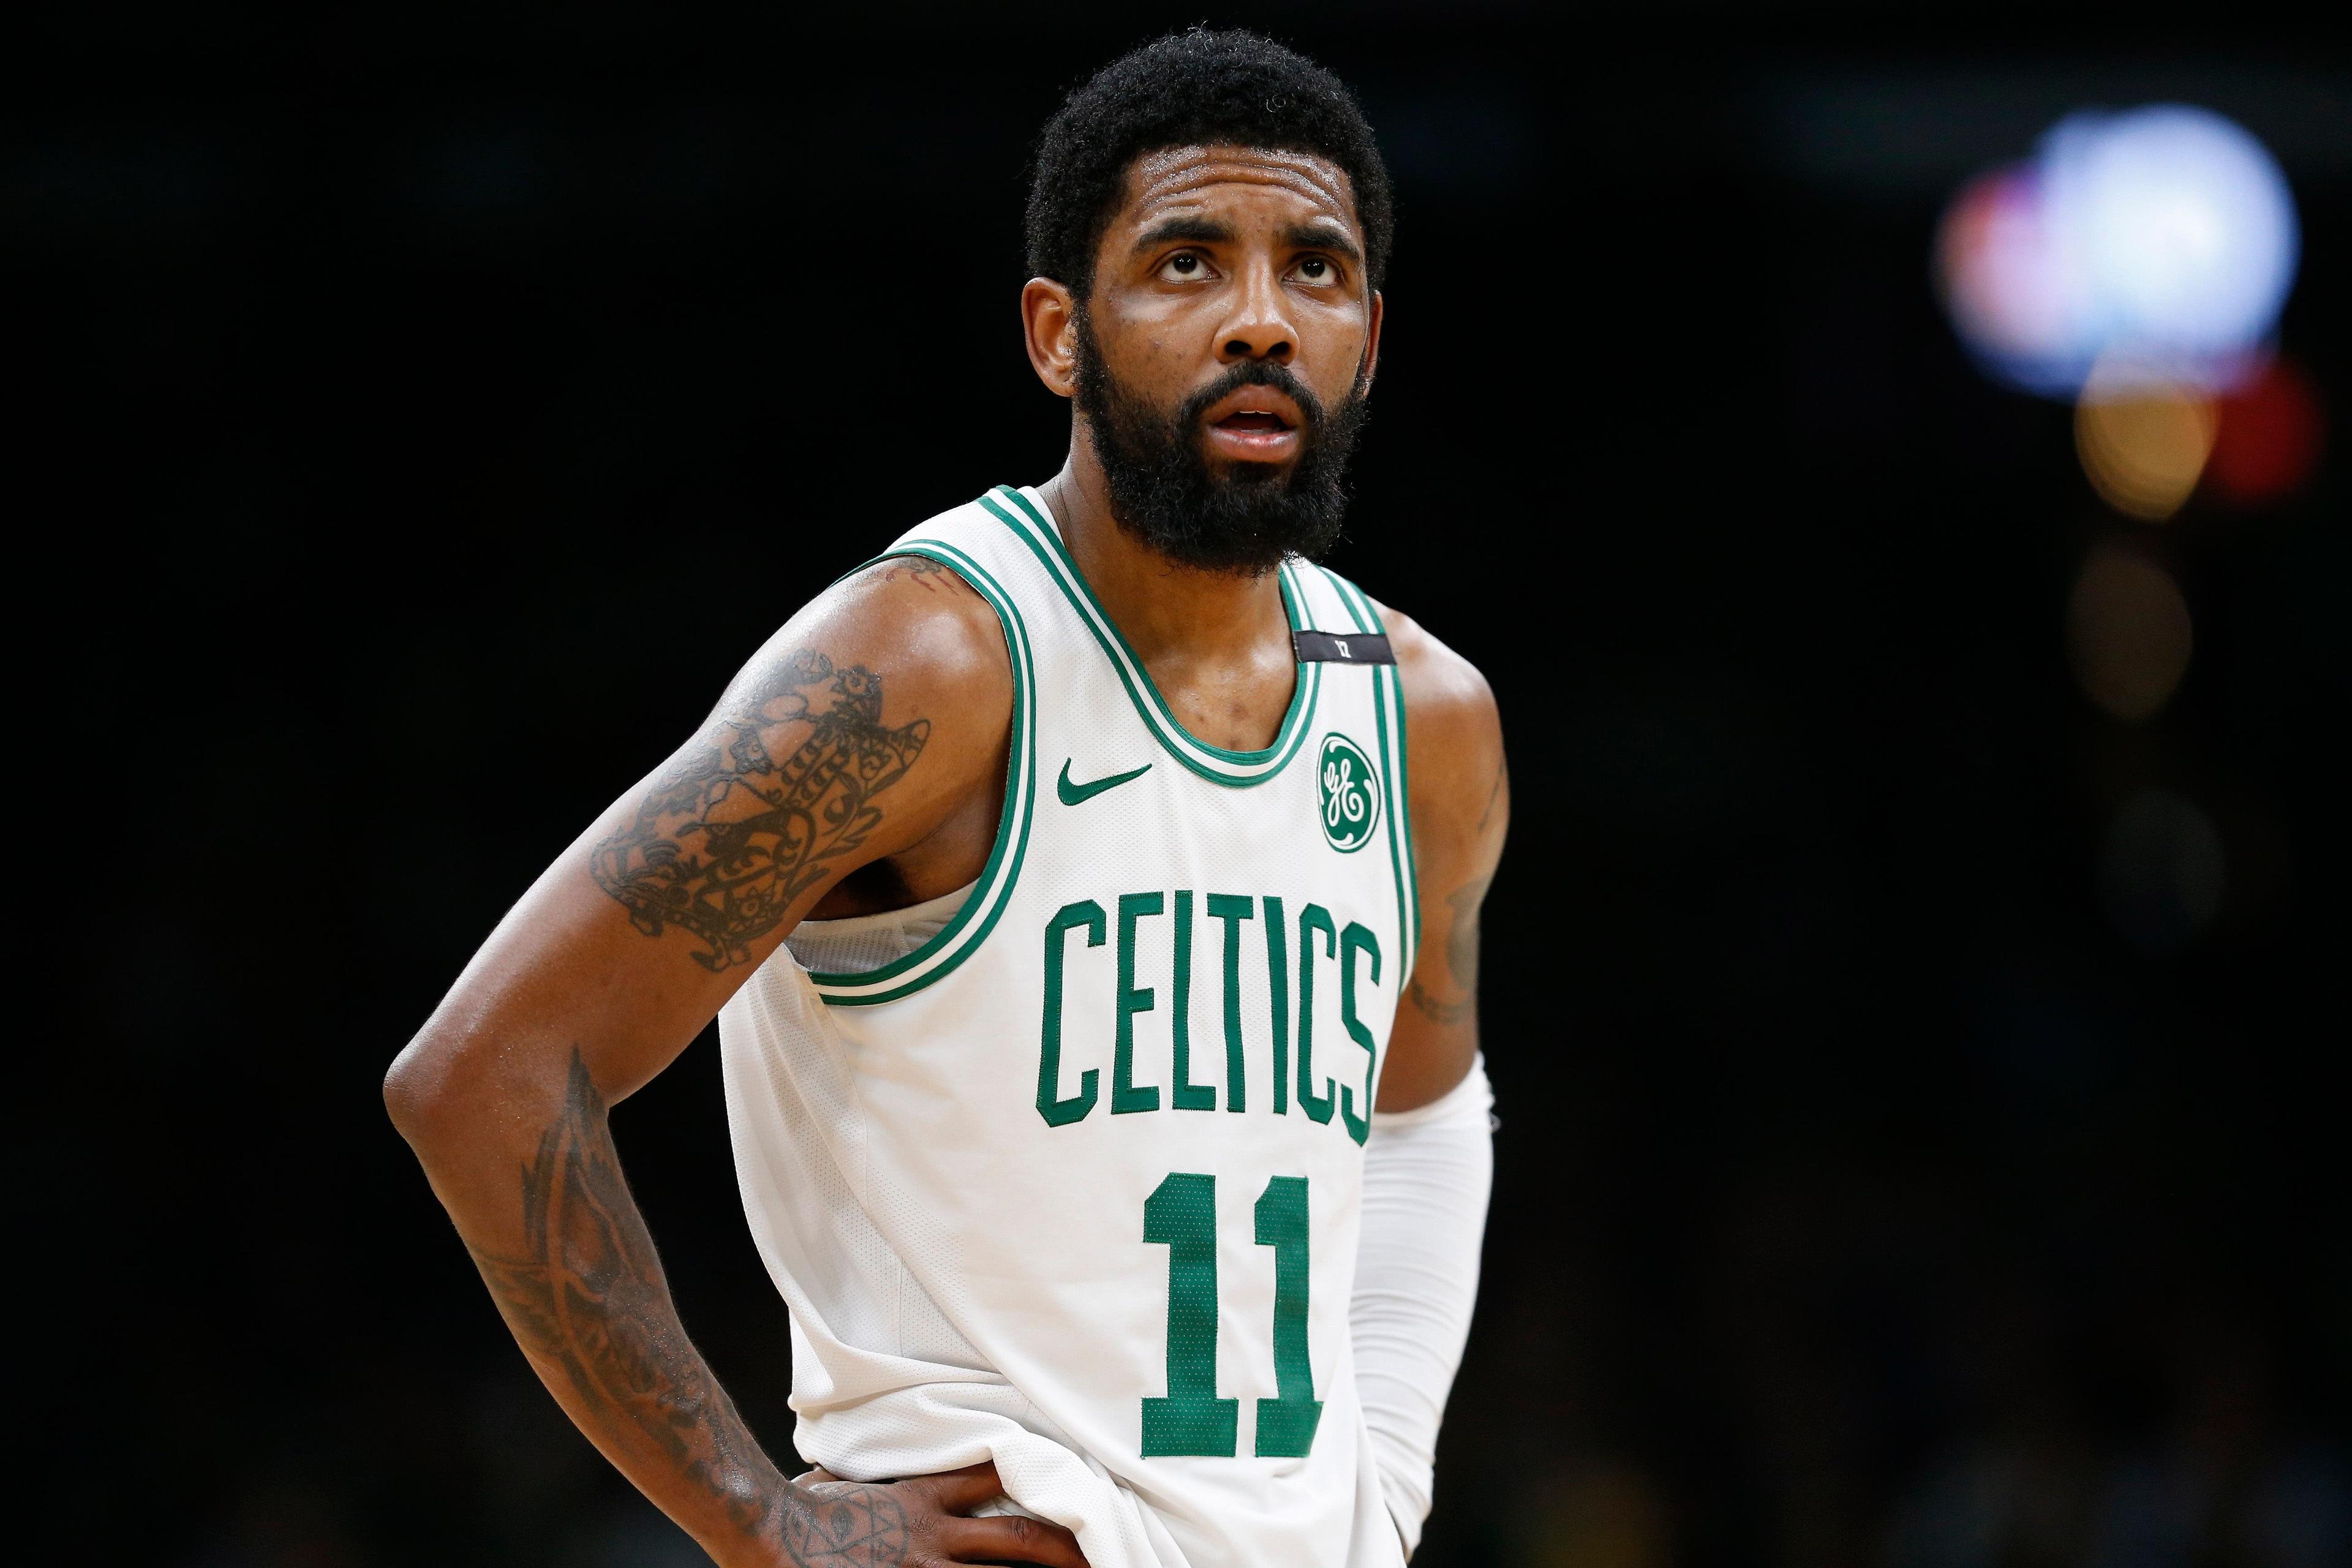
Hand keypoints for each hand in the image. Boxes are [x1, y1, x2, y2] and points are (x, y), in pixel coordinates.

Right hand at [776, 1461, 1088, 1567]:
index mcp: (921, 1498)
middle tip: (1104, 1557)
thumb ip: (861, 1479)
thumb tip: (845, 1471)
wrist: (767, 1533)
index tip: (1070, 1478)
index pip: (993, 1473)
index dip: (1034, 1475)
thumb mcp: (836, 1483)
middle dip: (1065, 1550)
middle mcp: (934, 1537)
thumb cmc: (796, 1510)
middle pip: (1019, 1537)